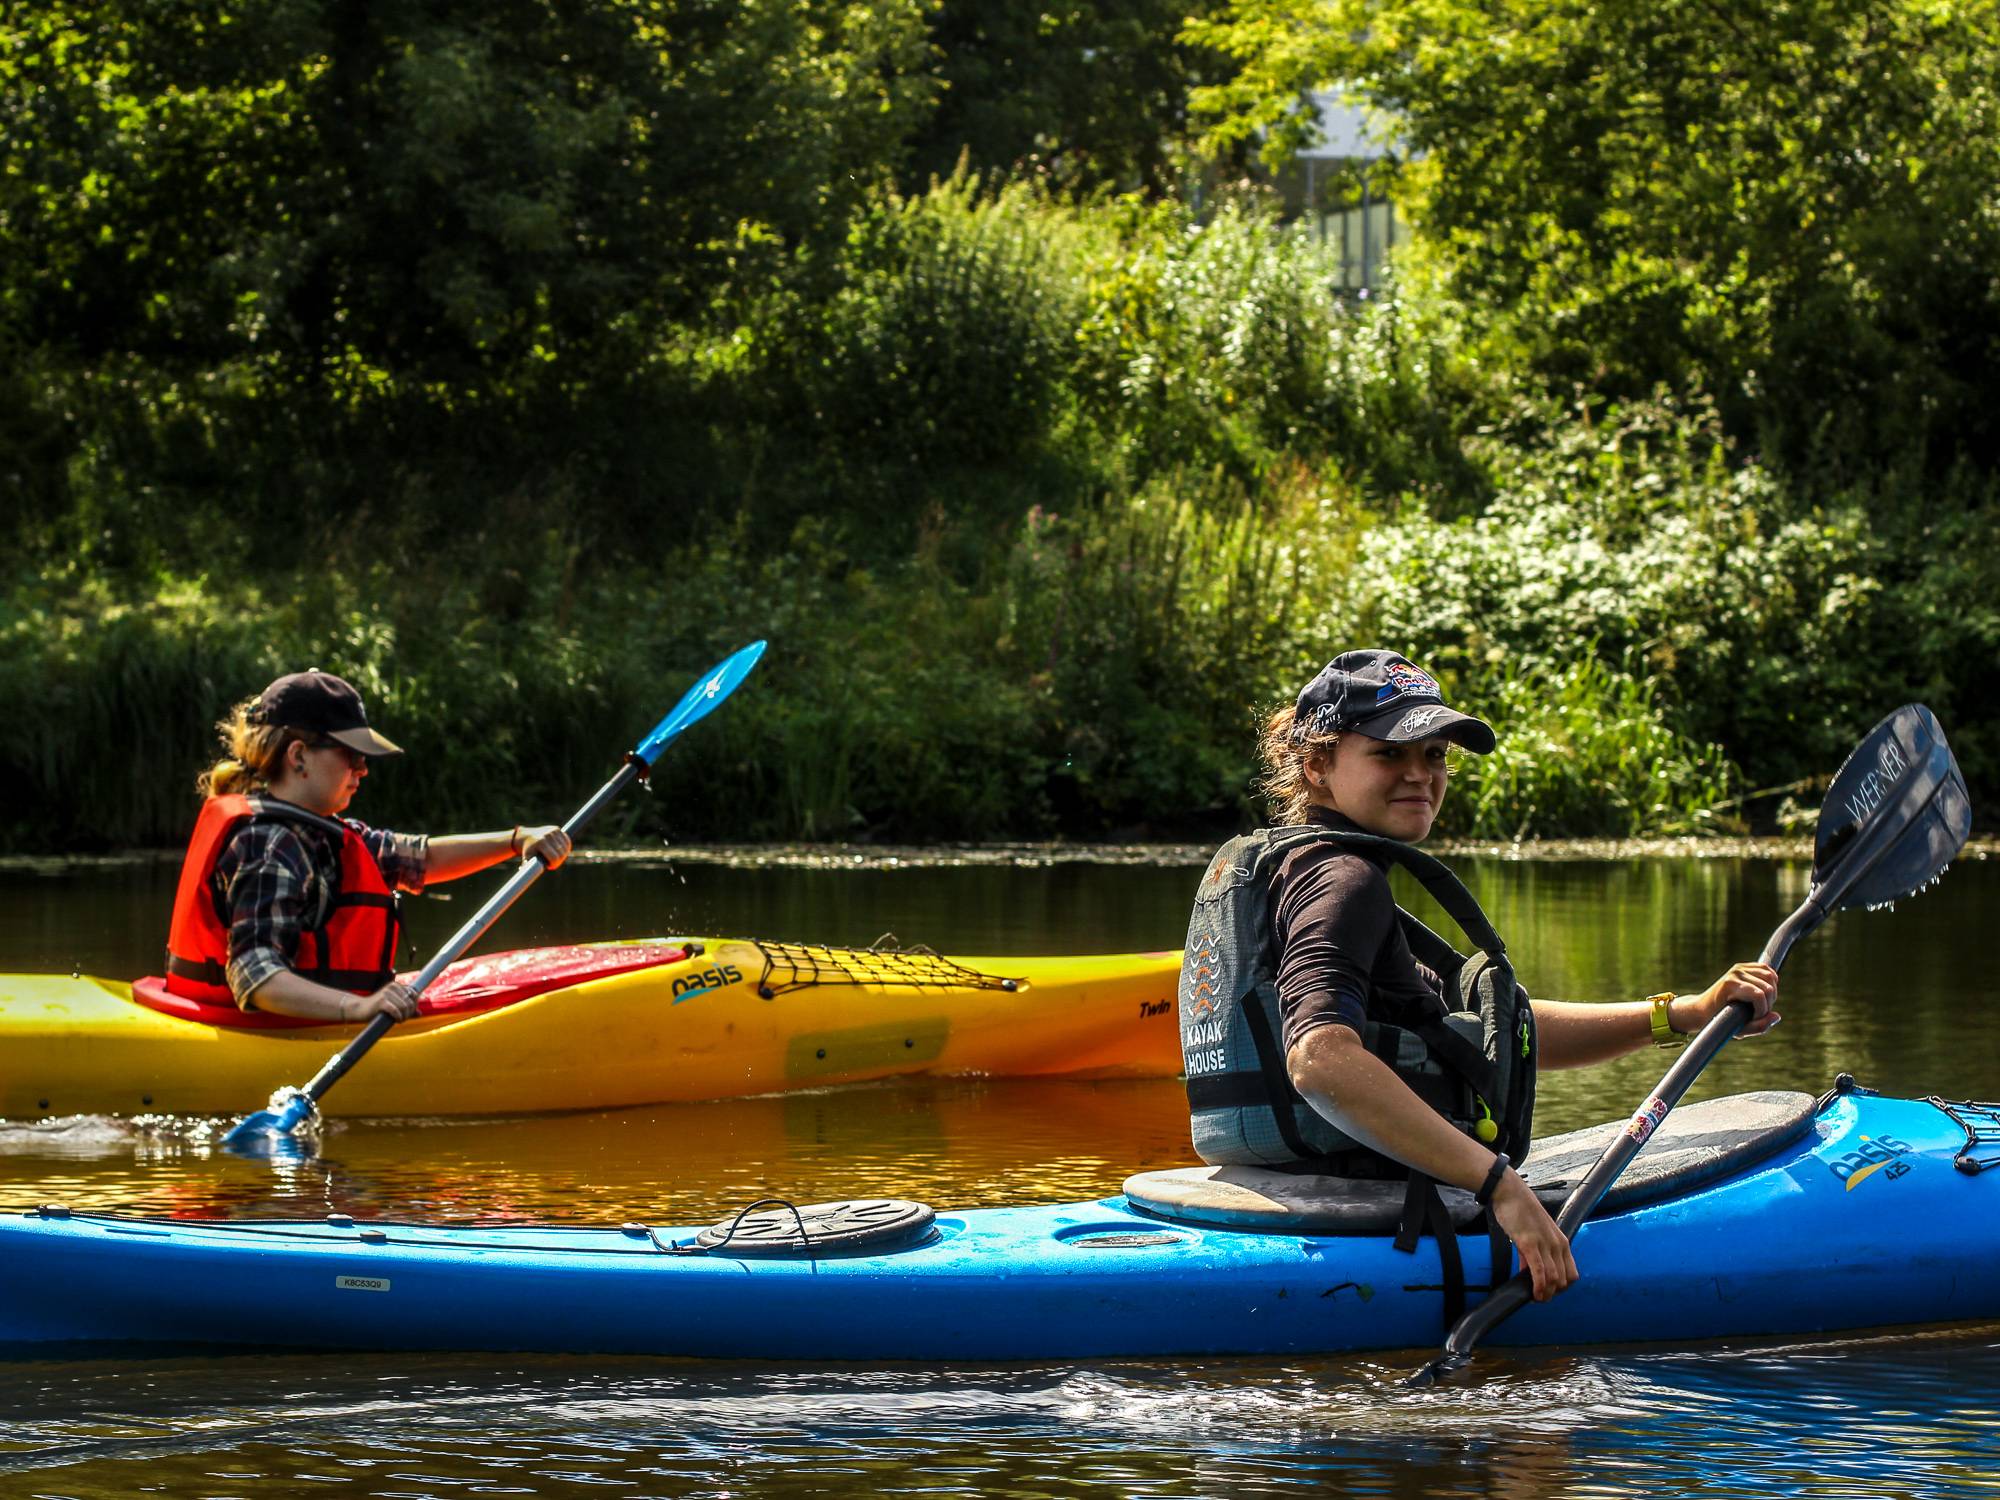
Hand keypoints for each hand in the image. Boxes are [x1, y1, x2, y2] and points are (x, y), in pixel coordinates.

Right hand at [343, 980, 419, 1023]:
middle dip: (409, 1013)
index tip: (407, 1013)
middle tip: (403, 1018)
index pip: (414, 995)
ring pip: (404, 1007)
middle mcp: (392, 987)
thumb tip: (420, 1013)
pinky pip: (396, 1010)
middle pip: (410, 1002)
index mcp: (397, 986)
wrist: (360, 1009)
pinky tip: (397, 1020)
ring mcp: (386, 993)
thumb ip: (406, 1009)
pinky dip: (399, 1017)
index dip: (413, 1006)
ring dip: (404, 1016)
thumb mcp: (394, 1006)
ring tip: (400, 1020)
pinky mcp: (381, 1001)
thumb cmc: (378, 1009)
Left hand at [518, 826, 570, 868]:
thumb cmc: (528, 851)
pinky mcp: (557, 829)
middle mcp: (548, 835)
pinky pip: (567, 841)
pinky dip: (566, 848)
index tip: (550, 866)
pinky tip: (561, 851)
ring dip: (563, 855)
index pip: (554, 857)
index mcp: (541, 842)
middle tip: (553, 863)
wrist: (526, 836)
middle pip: (561, 853)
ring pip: (566, 848)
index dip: (554, 864)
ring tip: (556, 857)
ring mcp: (553, 831)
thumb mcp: (527, 859)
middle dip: (559, 861)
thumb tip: (527, 873)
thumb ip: (529, 867)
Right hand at [1491, 1172, 1577, 1301]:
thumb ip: (1533, 1255)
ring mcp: (1545, 1244)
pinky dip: (1538, 1286)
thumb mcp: (1533, 1234)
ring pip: (1553, 1279)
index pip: (1571, 1274)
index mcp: (1562, 1242)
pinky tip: (1533, 1293)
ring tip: (1536, 1298)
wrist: (1509, 1192)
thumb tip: (1529, 1272)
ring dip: (1546, 1294)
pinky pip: (1539, 1271)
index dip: (1562, 1287)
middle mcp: (1557, 1245)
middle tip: (1540, 1297)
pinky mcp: (1530, 1244)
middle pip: (1564, 1280)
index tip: (1550, 1291)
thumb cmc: (1520, 1210)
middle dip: (1554, 1293)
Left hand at [1683, 961, 1780, 1036]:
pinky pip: (1766, 969)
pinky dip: (1772, 980)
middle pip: (1768, 987)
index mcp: (1730, 985)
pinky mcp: (1743, 967)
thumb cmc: (1718, 1020)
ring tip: (1763, 1004)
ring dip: (1772, 993)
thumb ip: (1758, 1027)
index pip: (1759, 995)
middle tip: (1759, 1013)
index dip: (1763, 1010)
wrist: (1702, 1008)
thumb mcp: (1736, 1030)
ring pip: (1770, 976)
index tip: (1754, 1018)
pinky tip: (1767, 992)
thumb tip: (1776, 1016)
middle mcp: (1735, 973)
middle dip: (1769, 1003)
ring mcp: (1739, 968)